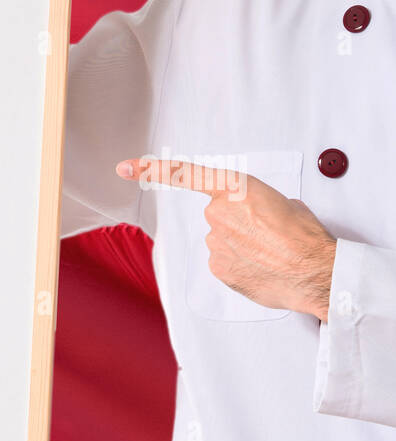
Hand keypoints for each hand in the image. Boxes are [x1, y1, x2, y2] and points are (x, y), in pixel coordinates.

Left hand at [116, 157, 337, 321]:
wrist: (314, 271)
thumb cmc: (305, 236)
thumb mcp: (284, 202)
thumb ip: (256, 201)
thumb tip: (253, 213)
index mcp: (236, 189)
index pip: (184, 175)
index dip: (152, 170)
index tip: (126, 168)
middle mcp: (218, 213)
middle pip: (218, 214)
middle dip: (239, 222)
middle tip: (267, 232)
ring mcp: (214, 242)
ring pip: (222, 239)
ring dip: (241, 244)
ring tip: (270, 251)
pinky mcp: (216, 268)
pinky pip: (224, 260)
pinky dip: (240, 263)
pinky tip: (261, 266)